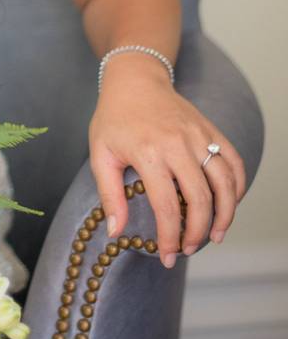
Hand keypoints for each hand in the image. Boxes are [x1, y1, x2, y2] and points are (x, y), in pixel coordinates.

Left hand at [88, 53, 246, 267]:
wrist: (135, 81)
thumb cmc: (113, 121)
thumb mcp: (100, 157)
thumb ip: (110, 196)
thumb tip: (116, 233)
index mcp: (149, 153)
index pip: (166, 206)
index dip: (170, 236)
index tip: (168, 257)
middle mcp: (180, 144)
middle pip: (201, 198)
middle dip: (198, 231)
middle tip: (189, 250)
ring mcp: (201, 136)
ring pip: (225, 182)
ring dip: (225, 214)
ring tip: (214, 236)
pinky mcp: (213, 130)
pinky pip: (233, 162)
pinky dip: (237, 186)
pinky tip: (229, 205)